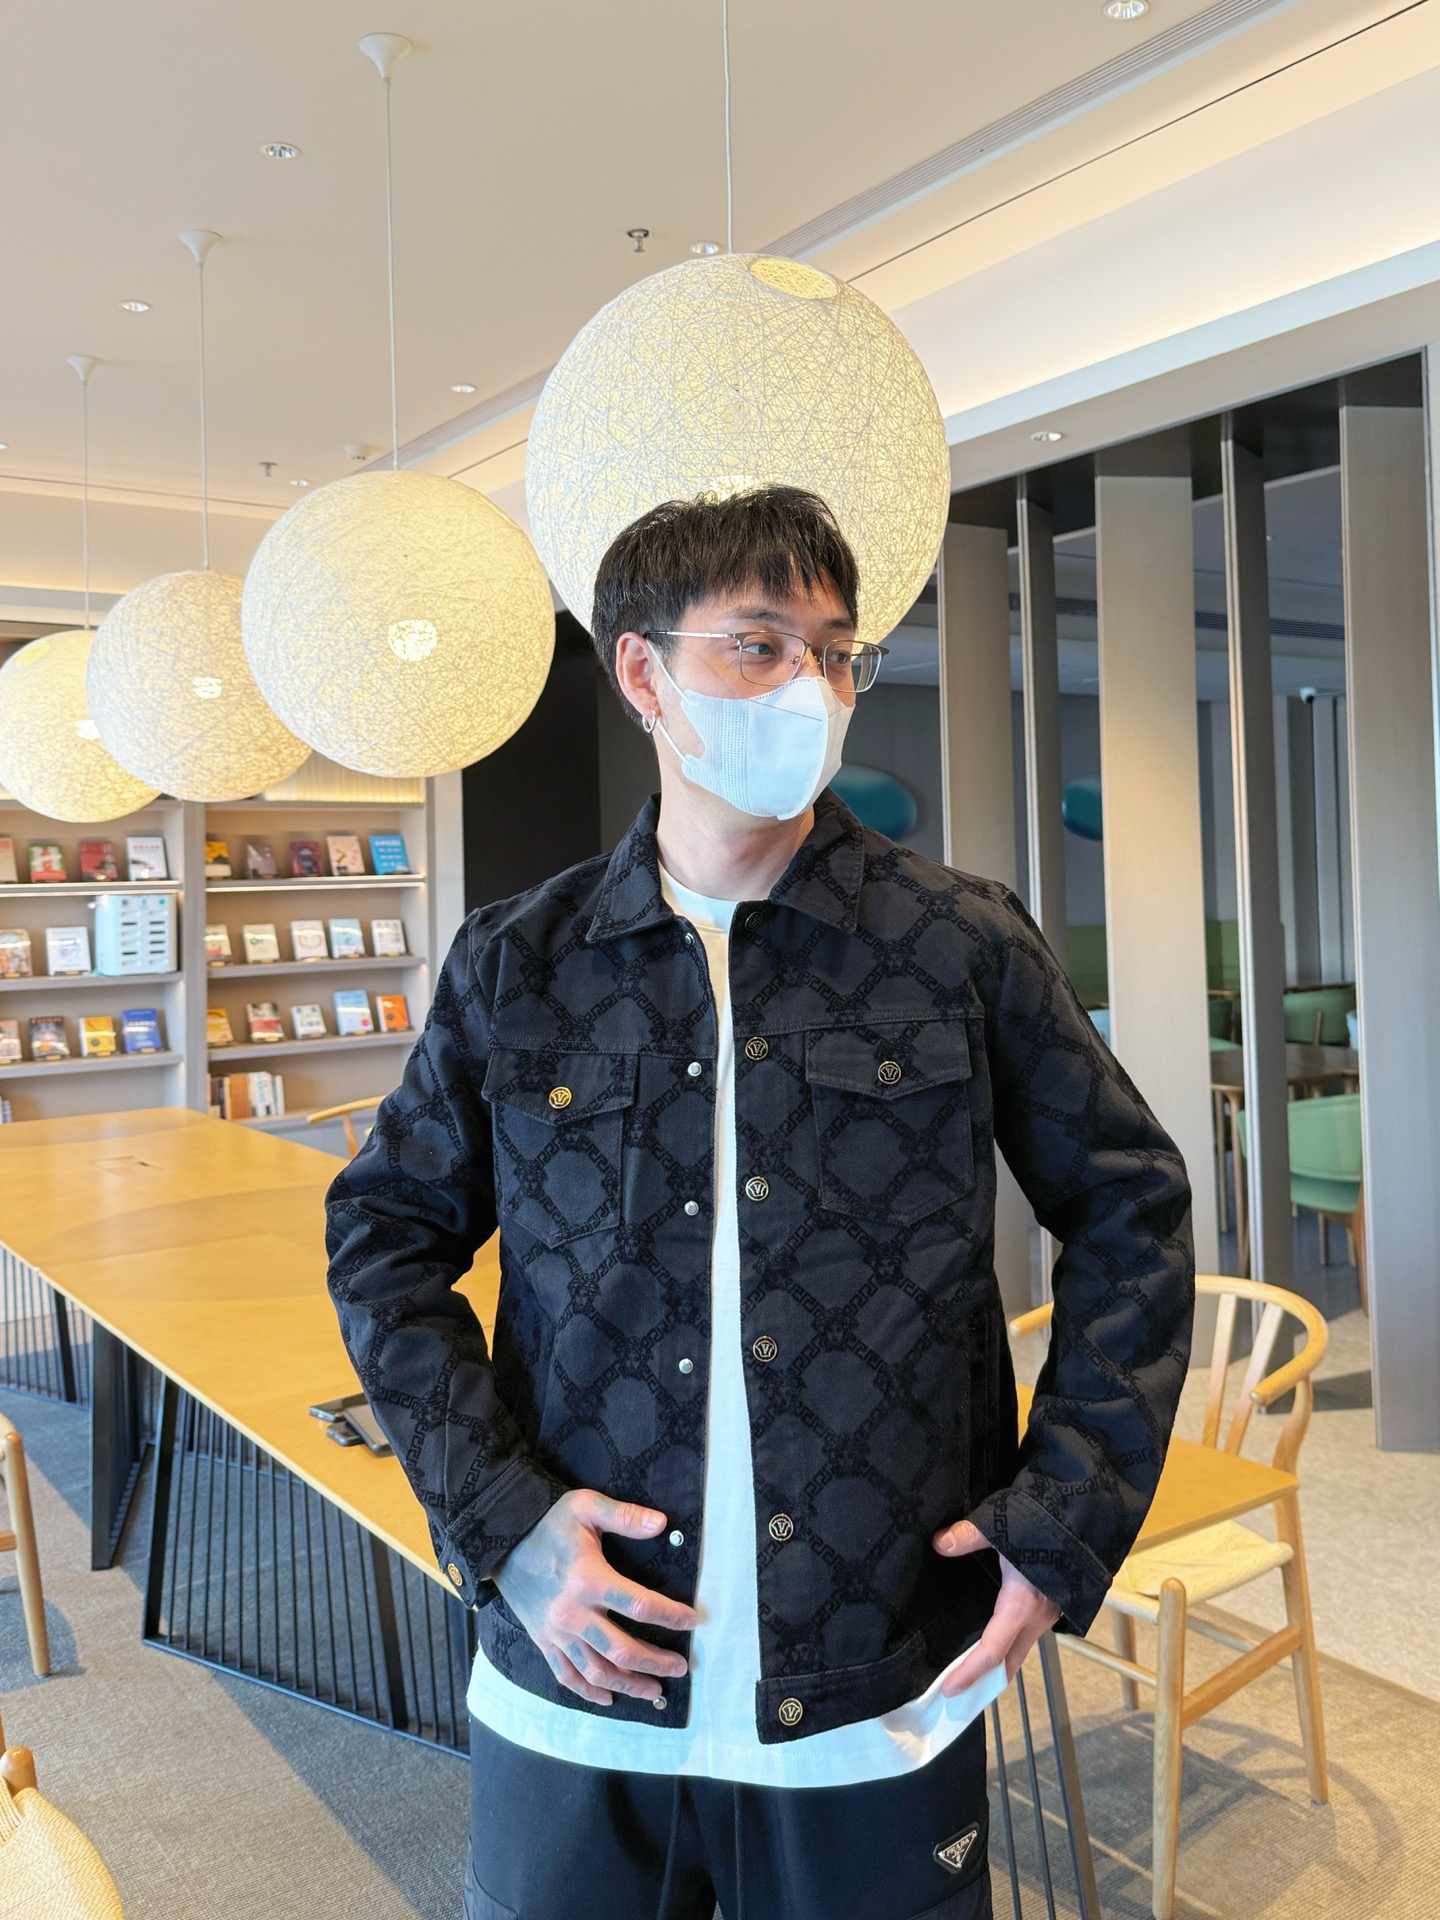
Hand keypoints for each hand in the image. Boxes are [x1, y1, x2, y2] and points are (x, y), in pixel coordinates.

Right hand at [493, 1489, 697, 1706]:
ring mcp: (557, 1632)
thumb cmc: (548, 1521)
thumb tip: (661, 1523)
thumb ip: (625, 1516)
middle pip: (623, 1650)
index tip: (692, 1621)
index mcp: (589, 1580)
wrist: (501, 1537)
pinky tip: (608, 1698)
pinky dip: (588, 1692)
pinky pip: (566, 1675)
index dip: (670, 1616)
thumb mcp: (587, 1507)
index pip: (640, 1606)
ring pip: (597, 1672)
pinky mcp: (542, 1640)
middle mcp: (574, 1614)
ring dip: (628, 1685)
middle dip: (655, 1662)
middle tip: (680, 1667)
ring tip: (654, 1691)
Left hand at [932, 1519, 1060, 1696]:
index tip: (948, 1689)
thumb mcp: (1005, 1528)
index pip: (992, 1652)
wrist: (1086, 1526)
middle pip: (1007, 1664)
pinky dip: (1007, 1649)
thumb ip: (970, 1535)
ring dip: (996, 1668)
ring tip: (969, 1675)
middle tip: (957, 1697)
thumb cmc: (1047, 1529)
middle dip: (983, 1684)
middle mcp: (1035, 1620)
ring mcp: (1046, 1617)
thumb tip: (939, 1543)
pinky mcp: (1050, 1610)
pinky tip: (992, 1641)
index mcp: (1021, 1606)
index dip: (969, 1673)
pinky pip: (1026, 1638)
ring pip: (1018, 1653)